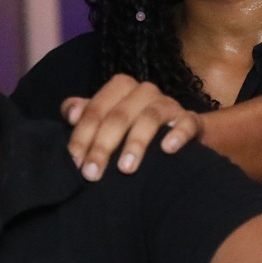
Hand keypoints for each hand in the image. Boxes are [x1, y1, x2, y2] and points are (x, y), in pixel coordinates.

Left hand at [62, 73, 202, 180]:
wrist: (179, 132)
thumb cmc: (133, 127)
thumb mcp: (107, 118)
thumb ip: (85, 114)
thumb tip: (70, 114)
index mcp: (121, 88)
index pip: (96, 109)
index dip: (82, 136)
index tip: (74, 163)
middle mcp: (145, 92)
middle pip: (119, 115)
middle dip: (103, 146)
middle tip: (92, 174)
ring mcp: (169, 105)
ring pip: (150, 118)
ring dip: (135, 143)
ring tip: (125, 169)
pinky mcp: (190, 120)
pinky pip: (187, 123)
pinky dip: (177, 134)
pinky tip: (167, 150)